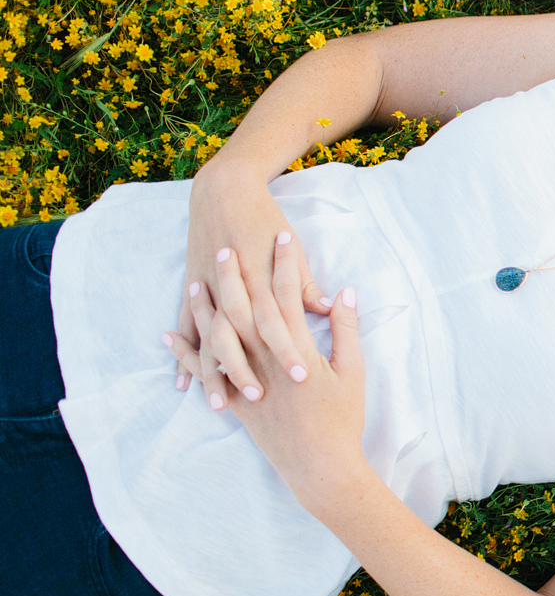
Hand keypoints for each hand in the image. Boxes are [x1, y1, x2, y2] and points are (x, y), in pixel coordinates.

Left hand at [169, 235, 367, 509]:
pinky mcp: (235, 401)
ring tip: (197, 280)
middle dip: (237, 275)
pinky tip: (169, 336)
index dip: (287, 263)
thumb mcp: (353, 372)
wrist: (321, 466)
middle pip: (246, 307)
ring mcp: (247, 380)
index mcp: (297, 349)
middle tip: (229, 245)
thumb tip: (343, 293)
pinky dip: (185, 354)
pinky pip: (204, 373)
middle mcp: (266, 360)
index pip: (290, 295)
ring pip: (219, 336)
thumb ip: (345, 330)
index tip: (283, 236)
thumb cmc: (343, 419)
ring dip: (206, 307)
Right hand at [175, 160, 333, 394]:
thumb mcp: (293, 248)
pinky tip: (182, 383)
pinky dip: (184, 356)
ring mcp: (209, 292)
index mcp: (261, 279)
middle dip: (246, 370)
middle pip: (238, 337)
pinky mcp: (193, 292)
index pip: (277, 322)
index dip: (289, 349)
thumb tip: (332, 306)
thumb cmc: (266, 220)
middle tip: (259, 399)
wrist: (223, 190)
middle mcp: (232, 289)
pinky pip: (187, 330)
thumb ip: (307, 282)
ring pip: (209, 341)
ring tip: (219, 405)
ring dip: (213, 372)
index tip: (301, 377)